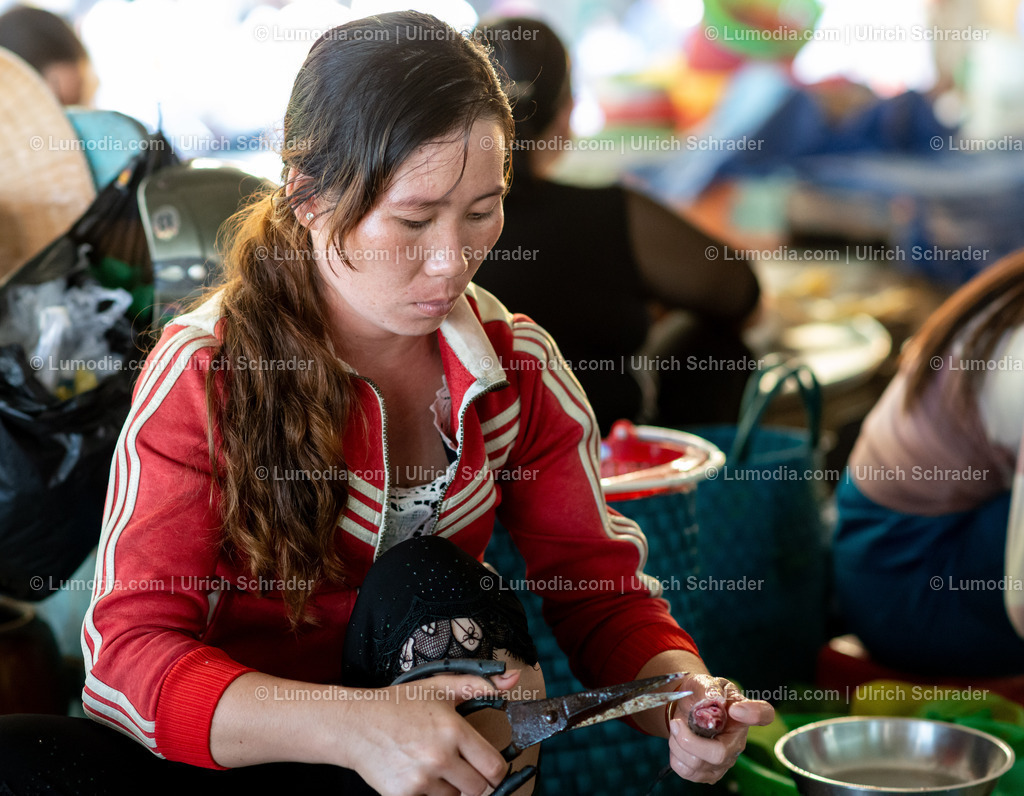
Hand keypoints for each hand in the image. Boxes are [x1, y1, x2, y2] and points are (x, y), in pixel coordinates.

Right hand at [349, 669, 520, 795]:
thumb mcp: (441, 687)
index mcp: (454, 730)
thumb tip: (513, 680)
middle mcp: (440, 757)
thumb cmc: (399, 704)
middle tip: (461, 768)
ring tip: (434, 766)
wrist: (356, 724)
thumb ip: (480, 685)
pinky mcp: (404, 795)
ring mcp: (422, 779)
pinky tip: (417, 773)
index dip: (497, 771)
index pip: (494, 767)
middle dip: (474, 780)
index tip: (490, 769)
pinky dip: (428, 793)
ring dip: (451, 788)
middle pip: (479, 789)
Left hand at [665, 673, 773, 783]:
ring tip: (677, 729)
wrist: (687, 708)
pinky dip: (675, 756)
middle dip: (689, 741)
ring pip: (697, 765)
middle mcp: (737, 742)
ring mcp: (724, 762)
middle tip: (676, 723)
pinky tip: (679, 743)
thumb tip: (714, 698)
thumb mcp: (703, 683)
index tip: (736, 709)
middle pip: (718, 754)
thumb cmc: (700, 695)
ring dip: (677, 744)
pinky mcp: (708, 774)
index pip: (763, 714)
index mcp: (742, 714)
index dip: (754, 714)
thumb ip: (709, 688)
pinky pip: (686, 771)